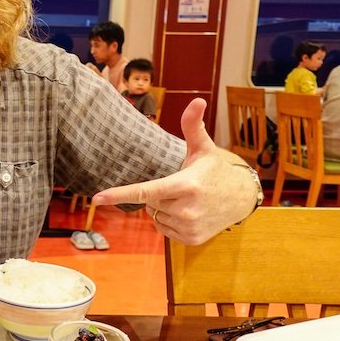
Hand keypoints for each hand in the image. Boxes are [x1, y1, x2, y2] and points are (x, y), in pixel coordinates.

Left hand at [91, 98, 259, 244]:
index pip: (146, 191)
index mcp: (185, 185)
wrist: (242, 198)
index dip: (119, 194)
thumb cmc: (216, 170)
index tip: (97, 198)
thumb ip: (192, 126)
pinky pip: (164, 230)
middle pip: (150, 202)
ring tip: (187, 200)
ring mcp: (189, 227)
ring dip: (164, 208)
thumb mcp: (203, 148)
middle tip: (180, 186)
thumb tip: (197, 100)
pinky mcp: (191, 239)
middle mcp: (186, 209)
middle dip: (158, 194)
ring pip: (155, 217)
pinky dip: (171, 222)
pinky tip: (189, 213)